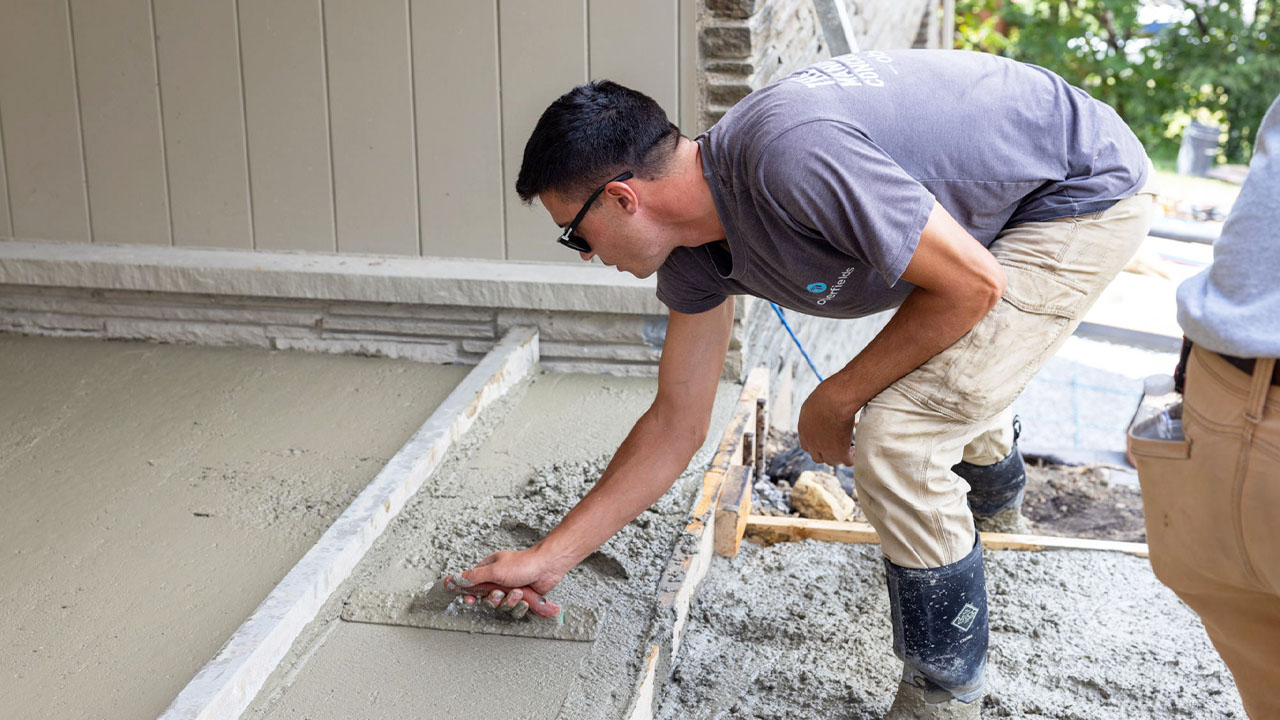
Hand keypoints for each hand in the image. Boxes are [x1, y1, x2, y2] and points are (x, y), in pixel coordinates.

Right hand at [442, 547, 567, 618]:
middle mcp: (498, 580)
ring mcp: (510, 589)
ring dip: (510, 601)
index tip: (470, 600)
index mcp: (488, 570)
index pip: (472, 584)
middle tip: (500, 593)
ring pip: (501, 606)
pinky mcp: (521, 598)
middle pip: (486, 599)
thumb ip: (473, 577)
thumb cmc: (523, 563)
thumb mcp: (494, 570)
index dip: (469, 595)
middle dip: (494, 600)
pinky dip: (519, 606)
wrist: (547, 567)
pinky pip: (514, 610)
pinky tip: (524, 599)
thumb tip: (452, 578)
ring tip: (517, 592)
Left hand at [797, 374, 861, 466]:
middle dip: (826, 453)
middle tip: (837, 447)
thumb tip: (818, 412)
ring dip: (839, 457)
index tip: (825, 441)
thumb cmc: (825, 396)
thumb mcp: (813, 404)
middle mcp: (811, 443)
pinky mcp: (839, 452)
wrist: (834, 400)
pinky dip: (852, 457)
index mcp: (803, 432)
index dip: (816, 445)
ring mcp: (825, 450)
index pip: (807, 446)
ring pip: (832, 461)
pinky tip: (855, 450)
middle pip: (817, 457)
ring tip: (848, 449)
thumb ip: (813, 413)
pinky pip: (847, 461)